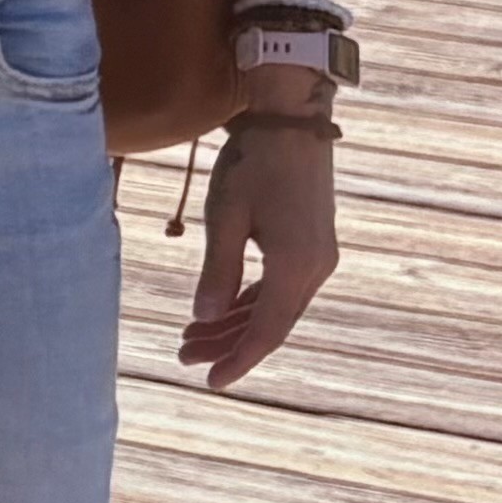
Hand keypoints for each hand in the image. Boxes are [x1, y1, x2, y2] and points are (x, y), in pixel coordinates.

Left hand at [181, 115, 337, 385]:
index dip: (238, 360)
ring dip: (236, 322)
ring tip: (192, 334)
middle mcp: (315, 268)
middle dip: (228, 343)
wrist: (291, 121)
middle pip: (270, 323)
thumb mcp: (225, 216)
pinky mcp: (311, 243)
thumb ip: (218, 270)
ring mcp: (317, 256)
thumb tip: (204, 317)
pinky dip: (250, 300)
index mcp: (296, 267)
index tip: (210, 381)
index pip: (266, 331)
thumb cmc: (254, 163)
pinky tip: (221, 308)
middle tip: (184, 355)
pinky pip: (280, 286)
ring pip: (275, 306)